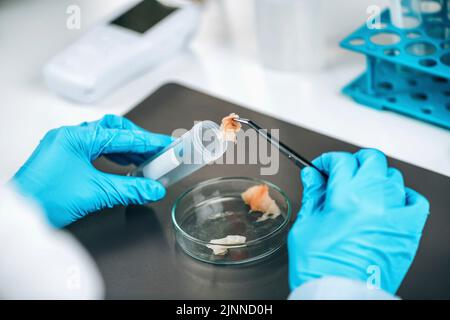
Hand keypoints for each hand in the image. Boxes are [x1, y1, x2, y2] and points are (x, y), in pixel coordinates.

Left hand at [12, 115, 171, 227]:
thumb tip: (152, 188)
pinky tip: (123, 164)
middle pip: (113, 129)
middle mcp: (70, 137)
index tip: (165, 144)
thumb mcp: (95, 193)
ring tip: (144, 159)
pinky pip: (95, 149)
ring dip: (126, 148)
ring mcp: (66, 146)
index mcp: (76, 137)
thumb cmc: (43, 200)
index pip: (122, 136)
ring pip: (104, 138)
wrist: (19, 215)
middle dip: (137, 139)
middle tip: (156, 150)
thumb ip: (129, 189)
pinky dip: (113, 155)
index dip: (148, 141)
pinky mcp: (65, 157)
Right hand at [288, 149, 429, 293]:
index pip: (341, 160)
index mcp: (346, 198)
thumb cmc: (321, 267)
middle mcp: (374, 201)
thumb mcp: (307, 226)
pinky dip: (403, 196)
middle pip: (372, 159)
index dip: (327, 160)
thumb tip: (312, 176)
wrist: (339, 294)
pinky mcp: (408, 230)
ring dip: (375, 178)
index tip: (322, 168)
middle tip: (342, 173)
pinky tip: (390, 202)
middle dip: (354, 161)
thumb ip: (313, 195)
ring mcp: (395, 214)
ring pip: (392, 176)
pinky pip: (415, 201)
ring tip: (362, 191)